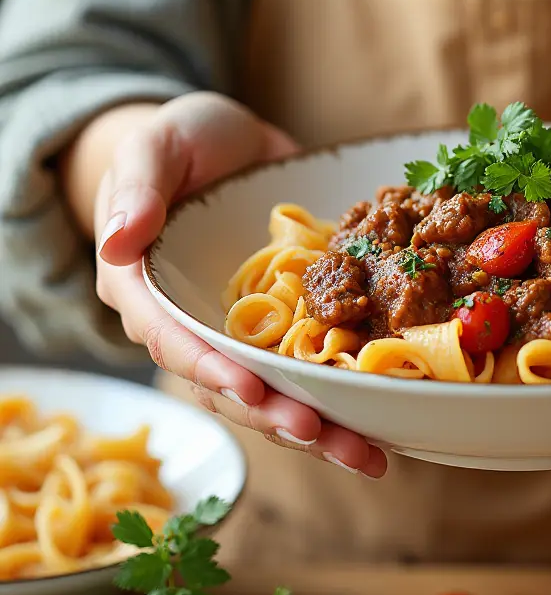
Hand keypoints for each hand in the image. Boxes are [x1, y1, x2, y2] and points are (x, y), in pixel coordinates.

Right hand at [93, 91, 386, 476]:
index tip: (252, 390)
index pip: (174, 341)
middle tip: (323, 436)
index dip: (211, 369)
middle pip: (230, 383)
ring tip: (368, 454)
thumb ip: (137, 191)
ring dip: (319, 423)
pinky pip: (314, 358)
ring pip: (276, 386)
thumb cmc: (177, 140)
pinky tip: (387, 417)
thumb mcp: (154, 148)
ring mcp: (246, 325)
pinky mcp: (289, 315)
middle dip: (276, 415)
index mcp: (148, 292)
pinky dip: (346, 390)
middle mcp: (195, 323)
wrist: (226, 140)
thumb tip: (119, 241)